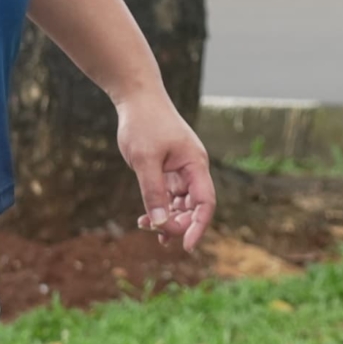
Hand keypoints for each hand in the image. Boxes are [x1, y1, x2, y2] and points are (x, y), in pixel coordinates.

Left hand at [119, 90, 213, 251]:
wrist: (136, 97)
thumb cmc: (143, 123)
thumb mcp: (145, 160)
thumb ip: (153, 192)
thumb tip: (160, 224)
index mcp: (195, 164)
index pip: (205, 203)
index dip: (199, 226)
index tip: (187, 246)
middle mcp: (192, 169)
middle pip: (194, 207)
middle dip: (178, 224)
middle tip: (156, 234)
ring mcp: (180, 169)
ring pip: (180, 203)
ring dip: (167, 218)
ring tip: (144, 227)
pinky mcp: (167, 169)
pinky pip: (168, 195)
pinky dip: (158, 208)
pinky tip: (144, 219)